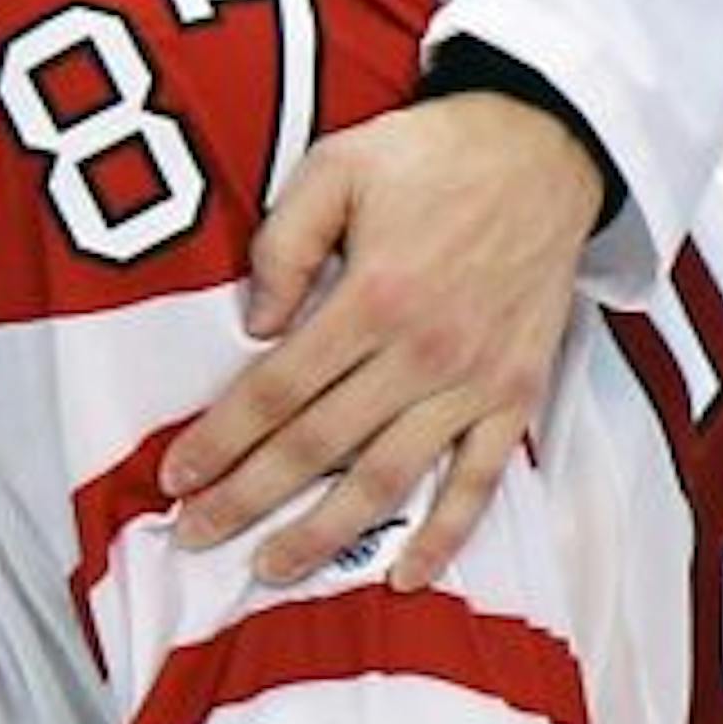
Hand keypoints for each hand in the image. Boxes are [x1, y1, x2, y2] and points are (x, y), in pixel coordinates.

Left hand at [159, 94, 597, 590]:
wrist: (546, 148)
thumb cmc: (431, 155)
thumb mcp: (337, 165)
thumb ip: (284, 243)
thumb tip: (253, 324)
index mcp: (372, 297)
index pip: (275, 390)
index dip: (220, 440)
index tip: (176, 478)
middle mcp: (422, 352)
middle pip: (318, 446)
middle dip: (248, 499)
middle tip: (195, 537)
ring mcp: (473, 382)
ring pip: (389, 478)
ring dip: (327, 532)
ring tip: (272, 570)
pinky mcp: (516, 395)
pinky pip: (481, 480)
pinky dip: (447, 534)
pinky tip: (406, 576)